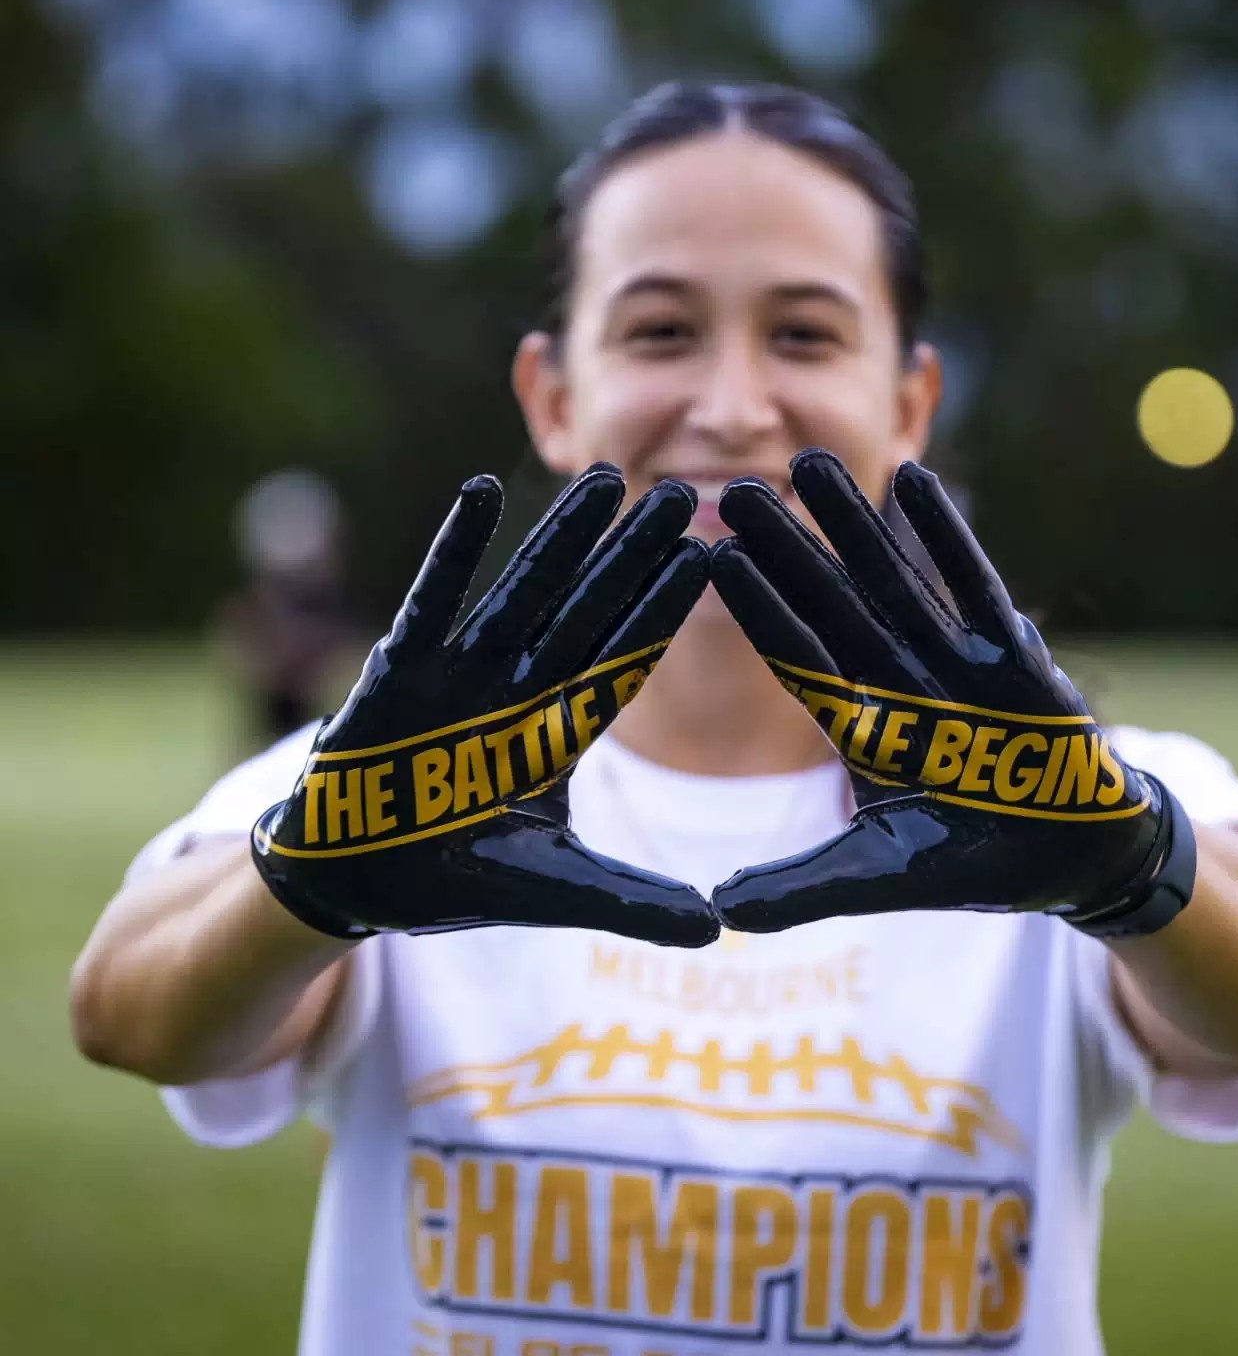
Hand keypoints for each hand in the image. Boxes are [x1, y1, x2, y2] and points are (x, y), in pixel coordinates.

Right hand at [252, 465, 718, 947]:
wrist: (350, 883)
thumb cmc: (450, 880)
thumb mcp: (550, 887)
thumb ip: (628, 900)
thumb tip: (714, 932)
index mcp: (558, 734)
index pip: (623, 660)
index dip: (665, 610)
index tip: (712, 559)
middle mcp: (518, 691)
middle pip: (589, 608)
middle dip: (635, 553)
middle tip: (688, 492)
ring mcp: (461, 673)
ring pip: (524, 590)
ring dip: (563, 535)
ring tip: (607, 477)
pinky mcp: (398, 669)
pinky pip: (431, 598)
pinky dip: (453, 549)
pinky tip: (480, 490)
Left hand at [708, 449, 1194, 937]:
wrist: (1071, 857)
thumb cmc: (973, 864)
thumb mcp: (882, 874)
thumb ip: (804, 887)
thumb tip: (717, 912)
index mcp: (860, 728)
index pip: (798, 657)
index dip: (758, 609)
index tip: (712, 558)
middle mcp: (897, 682)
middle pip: (832, 603)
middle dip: (788, 548)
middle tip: (733, 488)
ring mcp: (953, 662)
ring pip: (894, 580)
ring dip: (855, 523)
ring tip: (810, 463)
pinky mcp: (1014, 656)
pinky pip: (975, 586)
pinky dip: (947, 537)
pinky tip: (914, 479)